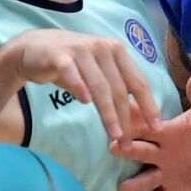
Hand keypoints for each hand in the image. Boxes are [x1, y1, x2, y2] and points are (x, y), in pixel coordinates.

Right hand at [2, 29, 161, 139]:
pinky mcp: (59, 55)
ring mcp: (81, 50)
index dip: (148, 105)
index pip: (137, 81)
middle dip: (125, 118)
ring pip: (99, 85)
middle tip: (127, 142)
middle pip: (118, 89)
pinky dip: (79, 86)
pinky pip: (72, 72)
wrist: (33, 49)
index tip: (156, 127)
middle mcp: (102, 48)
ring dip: (108, 112)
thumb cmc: (71, 63)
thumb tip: (136, 116)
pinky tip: (85, 102)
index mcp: (117, 52)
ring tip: (114, 134)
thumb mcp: (98, 72)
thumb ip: (114, 88)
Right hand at [111, 75, 190, 190]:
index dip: (132, 121)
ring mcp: (162, 172)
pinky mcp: (171, 189)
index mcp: (165, 132)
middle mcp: (158, 152)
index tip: (116, 115)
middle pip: (140, 150)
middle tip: (114, 147)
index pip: (145, 124)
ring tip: (123, 189)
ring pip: (145, 178)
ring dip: (134, 184)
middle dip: (127, 150)